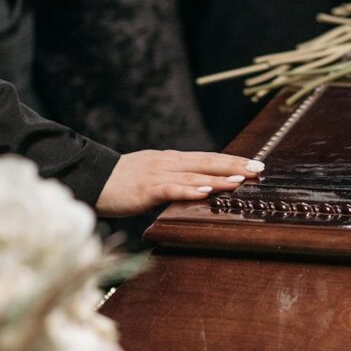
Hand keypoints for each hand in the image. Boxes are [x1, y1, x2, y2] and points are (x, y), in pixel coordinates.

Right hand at [95, 150, 264, 217]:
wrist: (91, 179)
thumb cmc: (122, 182)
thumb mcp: (153, 176)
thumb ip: (175, 179)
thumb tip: (198, 185)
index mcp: (172, 160)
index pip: (208, 158)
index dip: (232, 160)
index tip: (255, 163)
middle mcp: (168, 163)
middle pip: (207, 162)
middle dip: (235, 165)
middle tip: (259, 168)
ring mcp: (157, 175)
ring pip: (193, 175)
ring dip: (218, 177)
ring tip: (240, 181)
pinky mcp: (145, 189)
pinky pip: (171, 189)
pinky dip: (189, 190)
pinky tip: (205, 192)